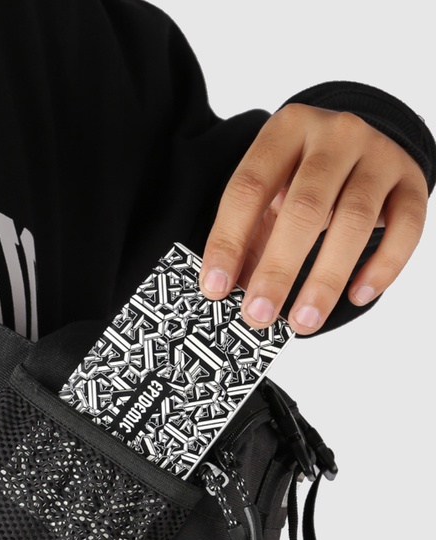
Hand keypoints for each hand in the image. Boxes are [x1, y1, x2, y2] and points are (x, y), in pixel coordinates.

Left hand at [200, 103, 428, 333]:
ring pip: (354, 220)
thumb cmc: (302, 177)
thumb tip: (227, 292)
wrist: (362, 144)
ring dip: (326, 279)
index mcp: (285, 130)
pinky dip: (383, 265)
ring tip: (304, 321)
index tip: (215, 289)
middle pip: (304, 207)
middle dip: (278, 269)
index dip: (228, 242)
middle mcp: (335, 134)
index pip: (248, 188)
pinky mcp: (411, 179)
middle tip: (259, 315)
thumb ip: (248, 236)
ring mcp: (379, 154)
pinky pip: (405, 226)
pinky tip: (358, 295)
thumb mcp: (267, 193)